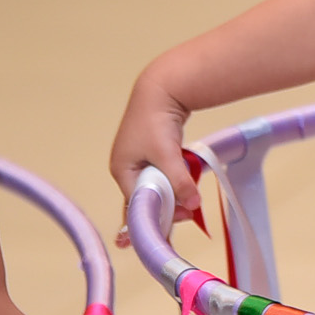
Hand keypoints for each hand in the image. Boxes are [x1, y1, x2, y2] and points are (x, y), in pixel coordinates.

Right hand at [109, 64, 202, 247]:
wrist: (162, 87)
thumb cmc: (156, 121)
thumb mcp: (167, 155)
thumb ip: (179, 181)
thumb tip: (193, 204)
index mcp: (121, 170)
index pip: (135, 204)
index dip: (154, 216)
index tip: (173, 227)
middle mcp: (127, 167)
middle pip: (145, 197)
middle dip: (165, 207)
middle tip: (186, 215)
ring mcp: (139, 158)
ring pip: (156, 186)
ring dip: (172, 193)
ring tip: (188, 203)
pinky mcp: (153, 150)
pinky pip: (163, 174)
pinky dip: (175, 180)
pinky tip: (186, 185)